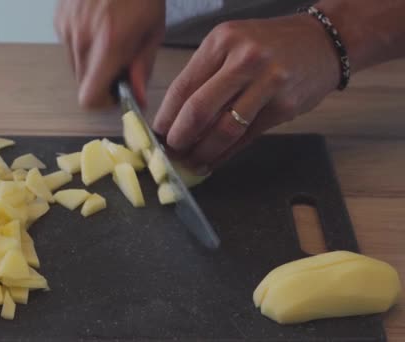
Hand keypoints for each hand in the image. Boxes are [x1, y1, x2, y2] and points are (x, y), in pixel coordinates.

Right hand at [54, 0, 164, 108]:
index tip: (116, 93)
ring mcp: (67, 27)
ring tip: (111, 39)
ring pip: (76, 66)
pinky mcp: (59, 19)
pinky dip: (84, 44)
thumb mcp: (153, 30)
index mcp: (109, 43)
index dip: (103, 101)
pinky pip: (70, 46)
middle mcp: (82, 37)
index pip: (89, 97)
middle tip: (120, 62)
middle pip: (83, 84)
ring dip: (92, 62)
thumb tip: (137, 98)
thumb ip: (142, 67)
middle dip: (102, 80)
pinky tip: (99, 25)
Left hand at [153, 15, 340, 173]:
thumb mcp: (232, 45)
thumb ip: (204, 76)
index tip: (157, 134)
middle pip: (199, 109)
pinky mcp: (284, 106)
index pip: (183, 86)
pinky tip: (214, 160)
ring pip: (224, 128)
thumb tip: (175, 117)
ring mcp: (268, 82)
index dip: (166, 116)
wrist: (323, 41)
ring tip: (191, 161)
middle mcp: (244, 59)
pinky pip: (247, 137)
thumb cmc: (269, 45)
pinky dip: (226, 154)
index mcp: (222, 41)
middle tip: (171, 152)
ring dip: (203, 151)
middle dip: (180, 138)